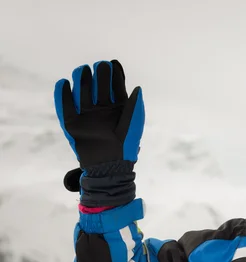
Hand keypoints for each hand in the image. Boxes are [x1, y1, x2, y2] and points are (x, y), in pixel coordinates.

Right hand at [54, 60, 144, 206]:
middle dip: (98, 74)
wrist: (109, 166)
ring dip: (81, 79)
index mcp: (118, 107)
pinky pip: (65, 106)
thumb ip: (134, 106)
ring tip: (82, 71)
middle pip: (98, 85)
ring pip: (82, 91)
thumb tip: (136, 87)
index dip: (114, 74)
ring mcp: (86, 114)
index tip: (112, 64)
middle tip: (99, 67)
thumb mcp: (133, 124)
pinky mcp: (72, 123)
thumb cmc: (125, 146)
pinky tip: (64, 83)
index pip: (115, 85)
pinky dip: (62, 94)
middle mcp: (101, 108)